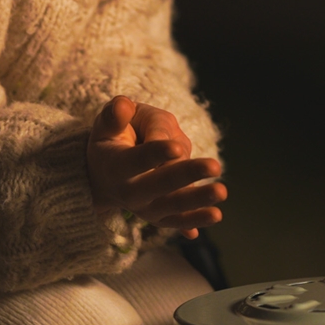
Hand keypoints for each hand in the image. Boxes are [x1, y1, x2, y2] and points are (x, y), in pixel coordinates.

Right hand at [86, 96, 225, 237]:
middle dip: (187, 175)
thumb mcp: (107, 123)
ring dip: (198, 200)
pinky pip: (178, 219)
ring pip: (172, 205)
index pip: (136, 159)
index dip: (156, 153)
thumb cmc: (112, 140)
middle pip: (159, 184)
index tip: (176, 148)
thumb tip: (124, 105)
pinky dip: (196, 219)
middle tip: (215, 166)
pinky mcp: (158, 216)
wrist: (103, 177)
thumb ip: (115, 115)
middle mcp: (128, 192)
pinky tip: (215, 215)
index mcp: (114, 166)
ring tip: (221, 191)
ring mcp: (144, 207)